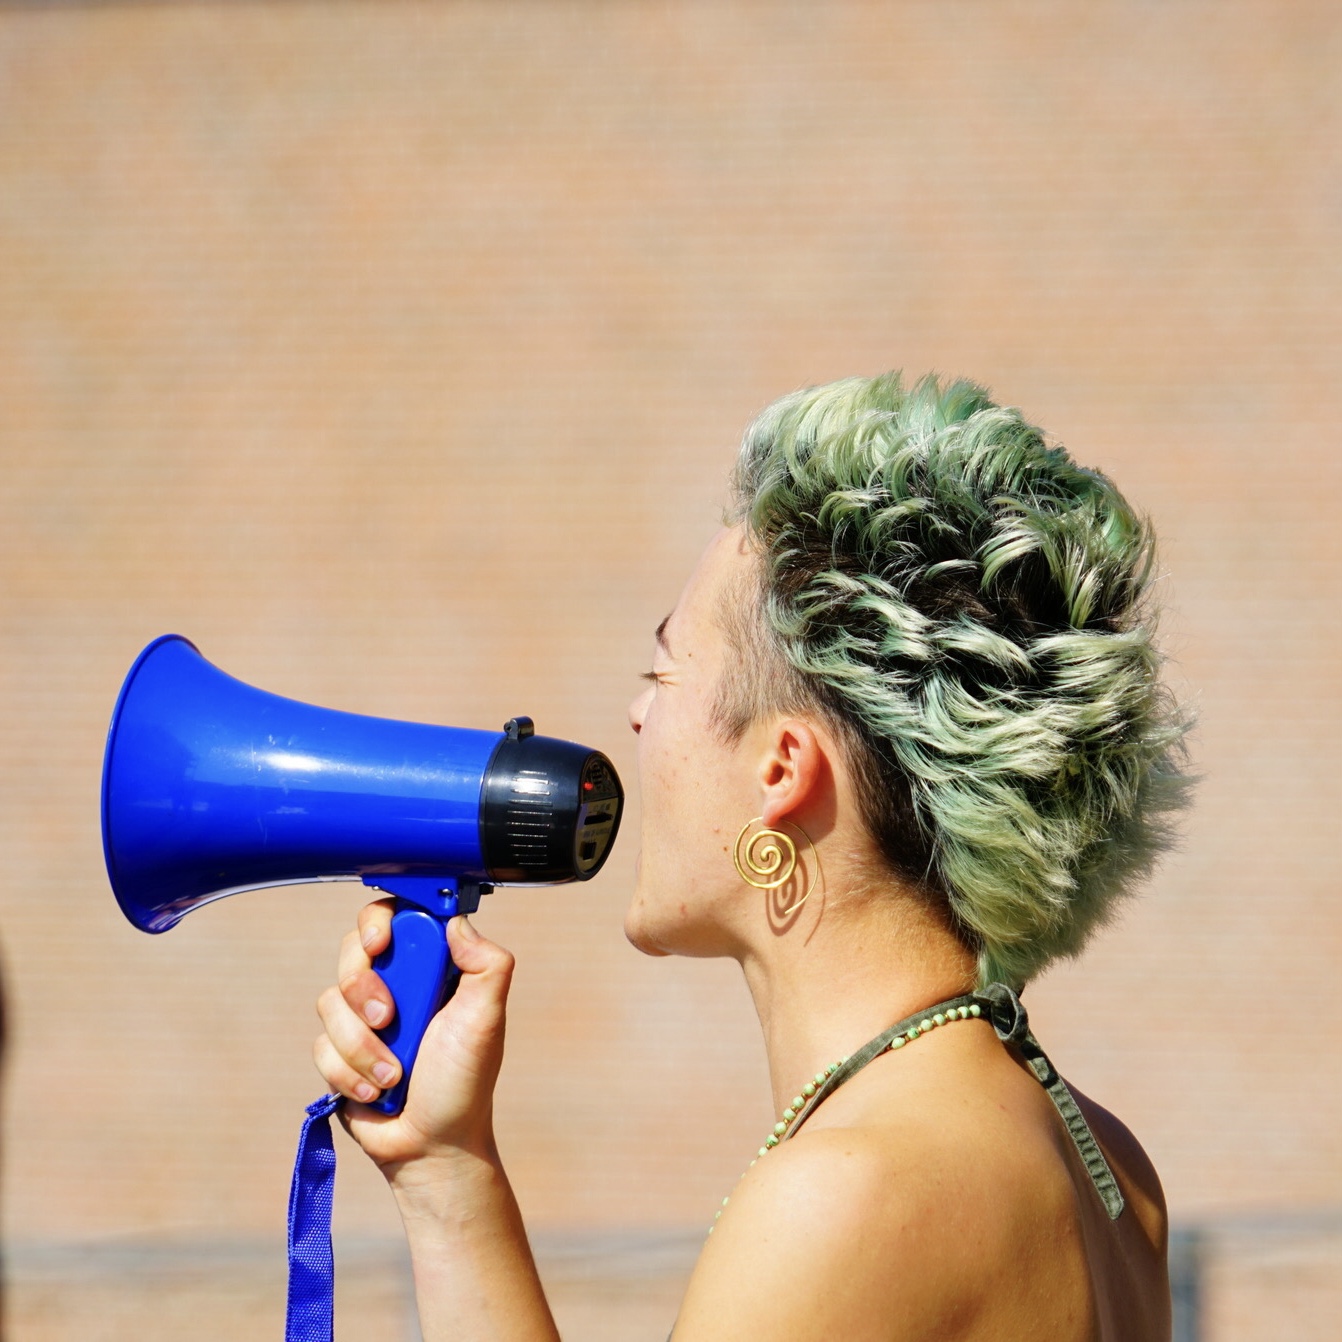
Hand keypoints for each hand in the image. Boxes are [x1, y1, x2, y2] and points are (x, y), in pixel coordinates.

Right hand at [313, 900, 515, 1173]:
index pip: (395, 917)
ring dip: (361, 1045)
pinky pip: (320, 1044)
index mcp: (431, 967)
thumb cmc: (464, 1081)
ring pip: (329, 1001)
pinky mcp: (339, 1051)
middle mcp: (395, 984)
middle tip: (388, 1018)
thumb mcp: (486, 1019)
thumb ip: (486, 964)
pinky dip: (348, 1072)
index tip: (381, 944)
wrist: (432, 1146)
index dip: (379, 922)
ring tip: (393, 1075)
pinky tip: (376, 1092)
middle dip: (363, 988)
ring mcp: (363, 1017)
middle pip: (352, 952)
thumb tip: (455, 920)